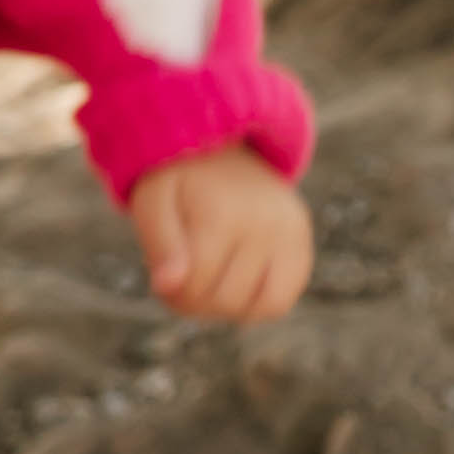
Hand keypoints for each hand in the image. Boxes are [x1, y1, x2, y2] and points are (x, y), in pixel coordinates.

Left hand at [127, 146, 312, 325]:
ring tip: (211, 283)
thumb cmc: (179, 182)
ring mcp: (289, 234)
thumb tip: (168, 287)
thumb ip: (159, 245)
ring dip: (228, 308)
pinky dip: (257, 304)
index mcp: (222, 215)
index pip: (196, 288)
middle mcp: (264, 224)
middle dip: (197, 302)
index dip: (172, 294)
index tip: (164, 278)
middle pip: (227, 301)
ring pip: (261, 307)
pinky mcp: (301, 243)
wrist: (222, 144)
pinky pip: (283, 299)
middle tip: (184, 280)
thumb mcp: (152, 203)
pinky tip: (236, 284)